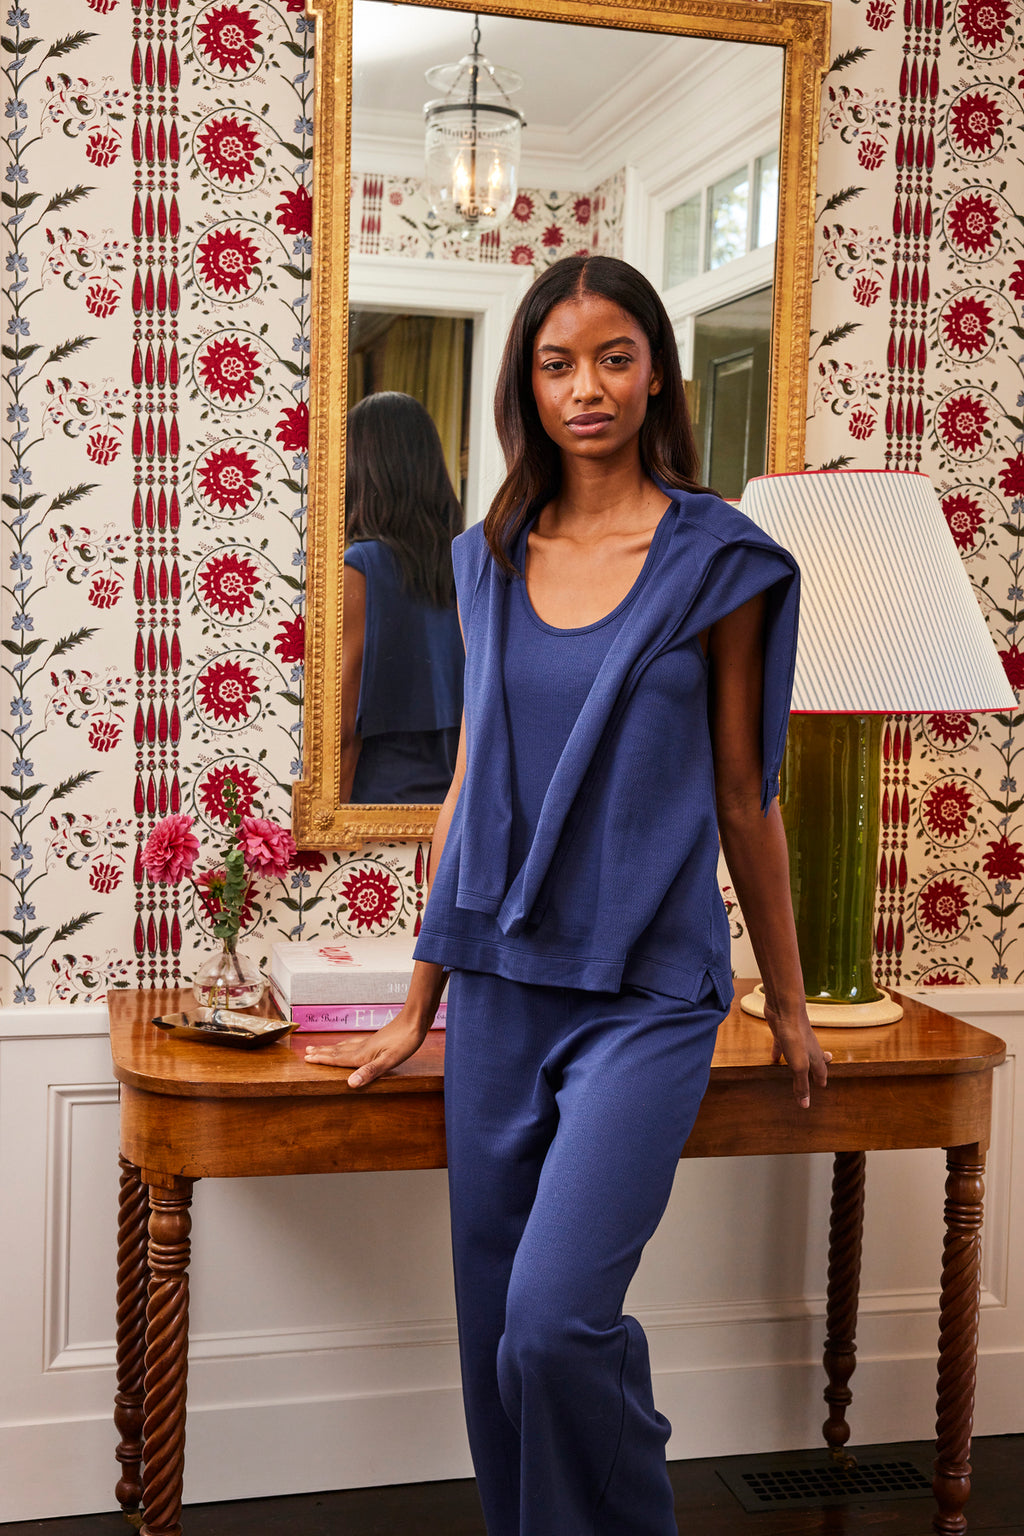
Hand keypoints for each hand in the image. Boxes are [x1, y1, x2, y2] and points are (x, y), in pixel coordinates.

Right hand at [303, 1008, 430, 1088]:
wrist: (416, 1020)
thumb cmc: (405, 1041)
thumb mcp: (390, 1060)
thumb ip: (370, 1072)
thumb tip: (350, 1084)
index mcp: (363, 1054)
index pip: (338, 1058)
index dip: (322, 1059)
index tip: (307, 1058)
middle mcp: (363, 1047)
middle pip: (338, 1050)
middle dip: (322, 1052)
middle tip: (306, 1052)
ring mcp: (369, 1042)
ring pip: (345, 1046)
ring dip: (331, 1048)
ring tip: (320, 1047)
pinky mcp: (377, 1039)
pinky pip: (354, 1043)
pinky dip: (345, 1045)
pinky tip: (350, 1044)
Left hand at [763, 999, 831, 1108]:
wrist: (785, 1009)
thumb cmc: (795, 1036)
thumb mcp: (798, 1065)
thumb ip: (801, 1084)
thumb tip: (805, 1104)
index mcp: (815, 1056)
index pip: (821, 1071)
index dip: (821, 1079)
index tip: (822, 1086)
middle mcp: (808, 1047)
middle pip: (815, 1060)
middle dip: (817, 1068)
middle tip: (820, 1074)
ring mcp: (796, 1039)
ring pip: (799, 1053)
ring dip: (799, 1061)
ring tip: (796, 1068)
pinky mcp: (783, 1033)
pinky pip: (782, 1045)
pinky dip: (779, 1053)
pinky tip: (774, 1058)